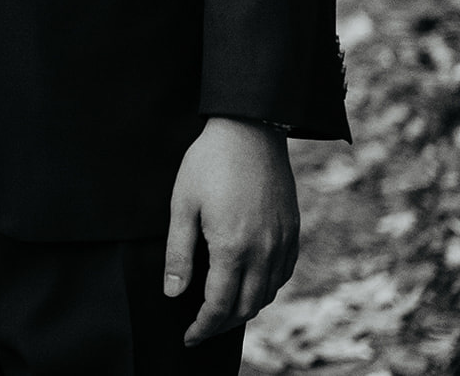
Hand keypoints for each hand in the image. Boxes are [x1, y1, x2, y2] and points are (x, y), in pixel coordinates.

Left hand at [165, 116, 298, 345]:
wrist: (250, 130)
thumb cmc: (208, 164)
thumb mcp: (182, 205)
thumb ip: (179, 253)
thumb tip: (174, 294)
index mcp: (233, 247)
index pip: (219, 305)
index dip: (203, 327)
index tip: (188, 337)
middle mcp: (264, 251)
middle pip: (246, 307)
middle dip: (222, 325)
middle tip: (201, 330)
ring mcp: (283, 242)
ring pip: (267, 294)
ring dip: (244, 309)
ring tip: (221, 312)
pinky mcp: (293, 231)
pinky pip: (283, 274)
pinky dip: (265, 289)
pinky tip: (249, 285)